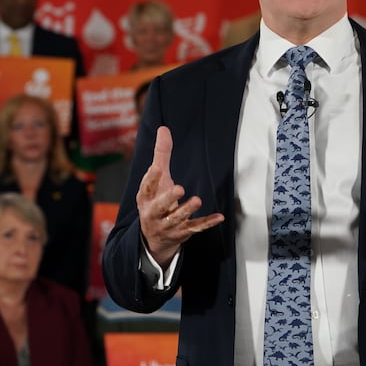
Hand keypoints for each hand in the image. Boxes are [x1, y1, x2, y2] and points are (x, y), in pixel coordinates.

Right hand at [138, 126, 223, 267]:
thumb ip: (161, 154)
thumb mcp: (157, 179)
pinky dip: (207, 223)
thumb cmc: (155, 200)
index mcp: (146, 197)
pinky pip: (195, 228)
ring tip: (197, 200)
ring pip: (177, 219)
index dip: (151, 178)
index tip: (157, 167)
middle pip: (159, 206)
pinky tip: (219, 217)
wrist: (153, 237)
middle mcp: (153, 213)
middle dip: (168, 198)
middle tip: (179, 188)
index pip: (146, 187)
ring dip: (187, 210)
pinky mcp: (182, 232)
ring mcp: (167, 225)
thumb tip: (163, 129)